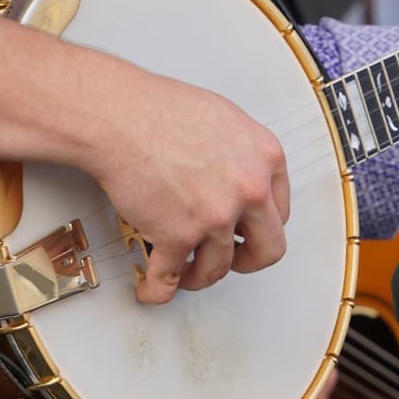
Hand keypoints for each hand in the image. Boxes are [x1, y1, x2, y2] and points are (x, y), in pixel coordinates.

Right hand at [90, 74, 291, 303]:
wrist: (118, 116)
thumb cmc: (158, 109)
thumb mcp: (223, 119)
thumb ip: (241, 153)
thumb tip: (238, 176)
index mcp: (266, 158)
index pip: (280, 211)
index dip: (261, 227)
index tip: (248, 233)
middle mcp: (249, 190)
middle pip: (268, 248)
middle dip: (248, 261)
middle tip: (232, 261)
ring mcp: (215, 216)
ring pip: (218, 268)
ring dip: (200, 275)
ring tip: (185, 271)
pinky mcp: (177, 235)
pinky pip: (169, 278)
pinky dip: (158, 289)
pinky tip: (151, 287)